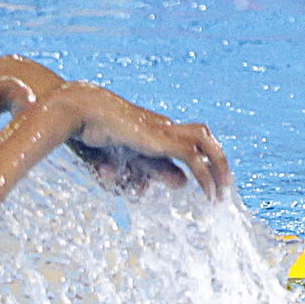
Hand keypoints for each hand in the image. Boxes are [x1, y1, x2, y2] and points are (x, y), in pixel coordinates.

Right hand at [61, 83, 232, 200]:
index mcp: (151, 128)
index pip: (185, 140)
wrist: (80, 110)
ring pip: (204, 141)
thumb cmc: (88, 132)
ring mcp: (161, 130)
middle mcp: (161, 127)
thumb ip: (143, 171)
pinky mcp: (160, 139)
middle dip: (217, 161)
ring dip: (219, 165)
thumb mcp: (120, 158)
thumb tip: (169, 185)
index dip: (200, 159)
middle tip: (224, 188)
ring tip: (222, 192)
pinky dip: (205, 175)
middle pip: (201, 136)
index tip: (208, 183)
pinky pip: (193, 157)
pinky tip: (209, 194)